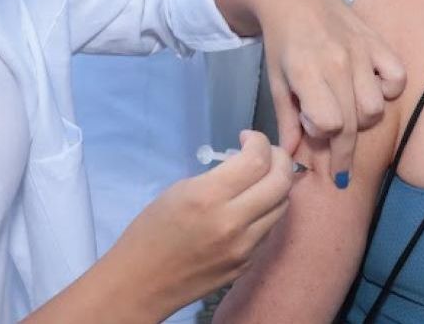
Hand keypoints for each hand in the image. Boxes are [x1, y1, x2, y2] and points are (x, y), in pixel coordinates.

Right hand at [108, 131, 293, 318]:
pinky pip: (269, 230)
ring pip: (282, 206)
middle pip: (281, 181)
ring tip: (261, 178)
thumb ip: (217, 177)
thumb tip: (244, 164)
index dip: (259, 141)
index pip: (257, 160)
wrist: (141, 284)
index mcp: (209, 197)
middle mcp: (233, 222)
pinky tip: (251, 206)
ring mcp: (244, 247)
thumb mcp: (179, 191)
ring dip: (277, 185)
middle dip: (280, 158)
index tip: (247, 138)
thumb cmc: (150, 232)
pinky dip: (267, 211)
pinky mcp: (247, 264)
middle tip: (267, 152)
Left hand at [256, 0, 405, 187]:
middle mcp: (337, 63)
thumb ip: (287, 120)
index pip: (329, 124)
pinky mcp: (376, 40)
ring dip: (363, 119)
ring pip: (376, 108)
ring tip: (348, 110)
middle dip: (344, 150)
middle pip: (353, 124)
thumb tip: (289, 157)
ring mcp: (361, 51)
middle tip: (337, 161)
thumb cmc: (282, 42)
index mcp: (307, 72)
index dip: (320, 134)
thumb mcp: (276, 81)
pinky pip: (397, 77)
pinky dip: (389, 90)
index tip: (312, 127)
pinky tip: (372, 88)